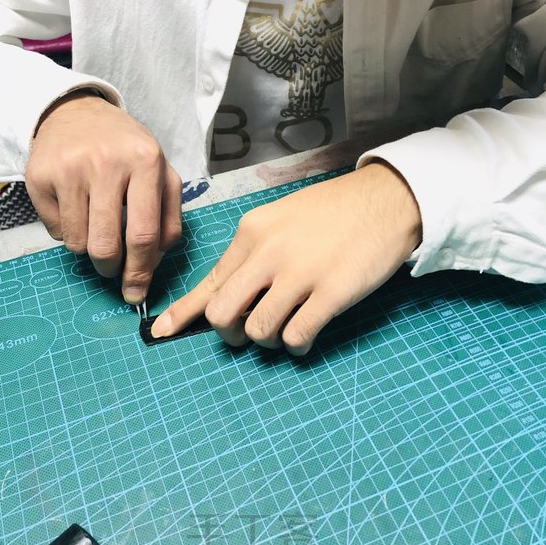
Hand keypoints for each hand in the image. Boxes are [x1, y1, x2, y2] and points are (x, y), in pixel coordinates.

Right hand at [25, 92, 182, 303]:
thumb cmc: (128, 152)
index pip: (144, 234)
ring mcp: (69, 168)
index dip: (140, 272)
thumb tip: (153, 264)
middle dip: (111, 269)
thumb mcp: (161, 175)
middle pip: (106, 246)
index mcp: (146, 162)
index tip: (137, 292)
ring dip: (89, 248)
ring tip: (96, 225)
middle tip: (112, 267)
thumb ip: (168, 219)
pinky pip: (54, 231)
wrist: (78, 113)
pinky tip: (76, 208)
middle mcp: (106, 163)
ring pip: (78, 243)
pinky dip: (68, 232)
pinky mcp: (39, 176)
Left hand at [151, 161, 421, 354]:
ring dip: (268, 341)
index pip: (210, 281)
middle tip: (247, 333)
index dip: (183, 313)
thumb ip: (253, 257)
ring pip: (259, 331)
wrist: (385, 199)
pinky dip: (296, 345)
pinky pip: (296, 336)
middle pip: (223, 314)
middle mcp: (268, 253)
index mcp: (251, 233)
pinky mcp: (330, 293)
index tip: (161, 332)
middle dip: (230, 334)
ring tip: (286, 328)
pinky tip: (306, 335)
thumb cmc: (331, 212)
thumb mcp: (280, 222)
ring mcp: (300, 274)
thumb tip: (232, 298)